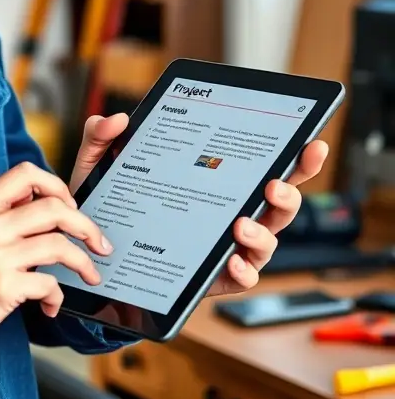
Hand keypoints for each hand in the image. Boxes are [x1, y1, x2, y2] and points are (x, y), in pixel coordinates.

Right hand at [0, 162, 112, 354]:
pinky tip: (51, 306)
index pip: (27, 174)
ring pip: (60, 246)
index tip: (71, 206)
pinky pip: (49, 285)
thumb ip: (2, 213)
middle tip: (98, 243)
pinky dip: (58, 297)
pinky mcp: (2, 287)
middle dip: (86, 226)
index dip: (57, 186)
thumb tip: (45, 204)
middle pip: (55, 208)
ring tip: (90, 274)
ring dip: (83, 263)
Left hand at [69, 113, 329, 297]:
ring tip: (240, 226)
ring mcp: (223, 248)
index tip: (311, 144)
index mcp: (216, 181)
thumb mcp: (99, 166)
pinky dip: (242, 272)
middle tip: (273, 185)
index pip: (265, 167)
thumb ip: (102, 137)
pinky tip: (231, 263)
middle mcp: (229, 214)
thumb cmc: (108, 203)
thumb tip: (115, 118)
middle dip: (288, 195)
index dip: (296, 158)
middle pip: (278, 206)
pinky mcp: (210, 279)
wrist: (88, 253)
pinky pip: (240, 280)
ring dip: (261, 234)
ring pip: (265, 243)